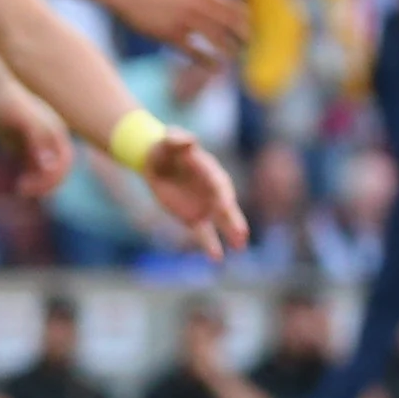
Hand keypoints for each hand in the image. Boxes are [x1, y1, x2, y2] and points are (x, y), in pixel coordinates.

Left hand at [0, 86, 72, 198]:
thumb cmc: (0, 99)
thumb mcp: (18, 115)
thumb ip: (37, 136)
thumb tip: (50, 164)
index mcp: (53, 130)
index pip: (62, 163)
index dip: (50, 179)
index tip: (28, 187)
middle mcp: (49, 136)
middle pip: (58, 168)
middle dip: (46, 183)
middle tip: (22, 190)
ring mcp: (37, 139)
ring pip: (46, 169)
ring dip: (39, 182)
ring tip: (20, 188)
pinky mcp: (24, 141)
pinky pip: (33, 165)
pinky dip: (31, 176)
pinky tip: (18, 182)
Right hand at [107, 0, 247, 65]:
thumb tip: (217, 2)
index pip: (235, 7)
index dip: (244, 20)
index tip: (246, 29)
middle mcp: (197, 4)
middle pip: (230, 23)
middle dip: (242, 36)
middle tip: (246, 46)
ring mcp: (183, 19)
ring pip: (216, 38)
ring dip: (228, 49)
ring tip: (233, 57)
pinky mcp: (169, 34)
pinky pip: (194, 51)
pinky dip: (207, 60)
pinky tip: (215, 67)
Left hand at [143, 132, 248, 259]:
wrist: (156, 162)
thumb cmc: (164, 149)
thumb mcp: (167, 141)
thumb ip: (177, 139)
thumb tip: (188, 139)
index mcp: (211, 172)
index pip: (219, 185)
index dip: (222, 195)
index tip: (226, 205)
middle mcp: (213, 191)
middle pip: (226, 208)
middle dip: (233, 221)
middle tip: (242, 235)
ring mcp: (206, 206)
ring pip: (220, 223)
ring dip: (229, 235)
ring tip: (240, 248)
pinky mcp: (193, 218)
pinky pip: (204, 233)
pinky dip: (210, 245)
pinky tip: (217, 258)